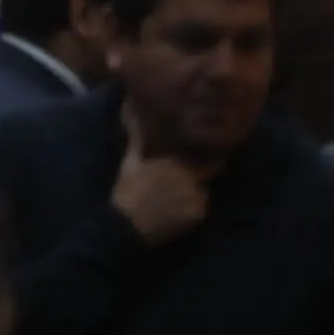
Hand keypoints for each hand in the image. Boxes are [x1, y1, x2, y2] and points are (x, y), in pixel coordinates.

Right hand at [111, 108, 211, 244]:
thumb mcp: (131, 161)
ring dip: (194, 194)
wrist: (126, 225)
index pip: (202, 155)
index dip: (206, 155)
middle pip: (205, 174)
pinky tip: (176, 212)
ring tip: (176, 200)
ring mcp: (195, 196)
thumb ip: (138, 136)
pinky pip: (201, 209)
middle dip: (199, 175)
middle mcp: (188, 176)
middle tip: (183, 182)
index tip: (207, 154)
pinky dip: (192, 210)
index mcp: (174, 160)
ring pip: (202, 192)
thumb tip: (130, 109)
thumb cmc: (127, 190)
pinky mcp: (197, 214)